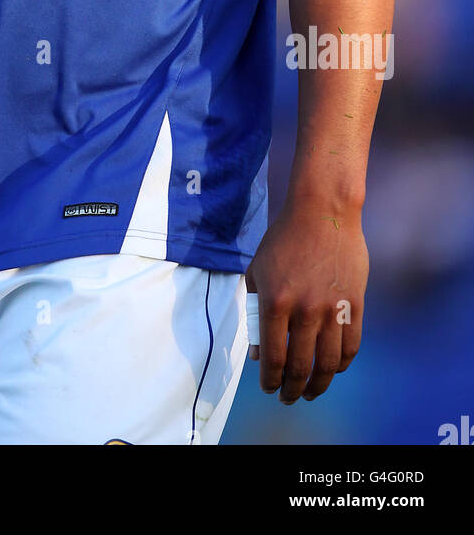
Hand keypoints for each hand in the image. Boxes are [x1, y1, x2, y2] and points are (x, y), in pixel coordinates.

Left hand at [245, 197, 367, 402]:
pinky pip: (352, 346)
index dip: (270, 381)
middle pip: (300, 367)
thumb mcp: (257, 271)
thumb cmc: (283, 239)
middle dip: (292, 390)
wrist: (322, 212)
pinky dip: (343, 364)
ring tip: (310, 392)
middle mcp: (305, 310)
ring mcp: (333, 309)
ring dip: (319, 385)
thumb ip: (254, 311)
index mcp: (275, 302)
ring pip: (329, 364)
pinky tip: (335, 369)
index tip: (268, 388)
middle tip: (289, 398)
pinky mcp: (355, 304)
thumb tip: (259, 353)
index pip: (273, 358)